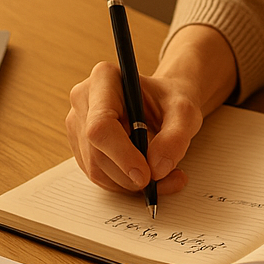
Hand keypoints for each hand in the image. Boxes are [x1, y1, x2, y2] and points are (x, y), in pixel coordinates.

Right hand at [65, 23, 236, 196]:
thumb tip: (157, 168)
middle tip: (163, 178)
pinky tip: (145, 175)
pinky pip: (98, 175)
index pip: (101, 125)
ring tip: (162, 176)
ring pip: (96, 169)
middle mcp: (84, 99)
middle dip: (130, 174)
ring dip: (129, 183)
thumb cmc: (171, 101)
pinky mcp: (81, 146)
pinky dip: (124, 184)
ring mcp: (78, 124)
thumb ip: (176, 137)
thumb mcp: (185, 113)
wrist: (164, 104)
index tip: (146, 175)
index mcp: (105, 79)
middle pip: (97, 152)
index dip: (122, 155)